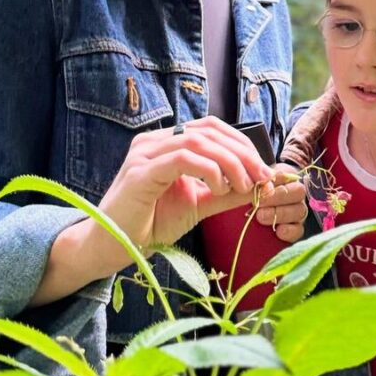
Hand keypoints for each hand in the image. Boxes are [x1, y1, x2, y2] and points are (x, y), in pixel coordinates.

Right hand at [96, 117, 274, 250]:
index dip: (242, 145)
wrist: (112, 247)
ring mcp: (144, 153)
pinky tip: (218, 188)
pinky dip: (208, 170)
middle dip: (242, 153)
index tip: (263, 171)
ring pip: (198, 141)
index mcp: (166, 143)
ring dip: (229, 162)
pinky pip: (181, 159)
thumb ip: (225, 193)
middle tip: (261, 177)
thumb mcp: (197, 205)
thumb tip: (260, 184)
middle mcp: (154, 141)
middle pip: (209, 130)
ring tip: (243, 185)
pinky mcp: (139, 172)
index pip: (211, 128)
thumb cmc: (149, 225)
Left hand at [253, 164, 306, 243]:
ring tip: (261, 217)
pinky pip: (299, 230)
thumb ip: (259, 182)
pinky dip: (289, 231)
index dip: (276, 181)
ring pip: (300, 211)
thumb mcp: (252, 184)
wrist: (248, 214)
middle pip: (298, 192)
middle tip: (259, 203)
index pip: (289, 175)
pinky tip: (278, 231)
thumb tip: (264, 186)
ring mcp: (298, 212)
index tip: (261, 189)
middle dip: (278, 197)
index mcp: (286, 178)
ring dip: (280, 214)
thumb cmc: (251, 194)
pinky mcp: (296, 229)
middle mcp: (296, 194)